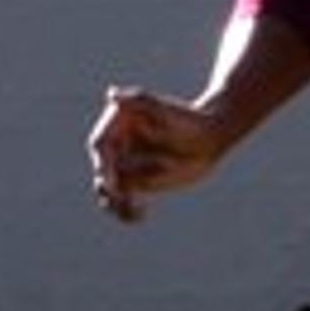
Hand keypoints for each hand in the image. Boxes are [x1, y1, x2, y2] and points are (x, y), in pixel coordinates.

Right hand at [87, 85, 224, 221]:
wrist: (209, 139)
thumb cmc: (187, 119)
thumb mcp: (164, 111)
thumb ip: (139, 102)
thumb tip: (112, 94)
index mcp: (117, 126)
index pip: (100, 145)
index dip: (102, 161)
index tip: (108, 176)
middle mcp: (117, 146)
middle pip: (103, 170)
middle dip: (108, 185)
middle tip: (120, 195)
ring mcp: (126, 165)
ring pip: (111, 190)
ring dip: (114, 203)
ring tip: (129, 210)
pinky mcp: (137, 183)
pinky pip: (126, 201)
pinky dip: (127, 212)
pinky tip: (140, 216)